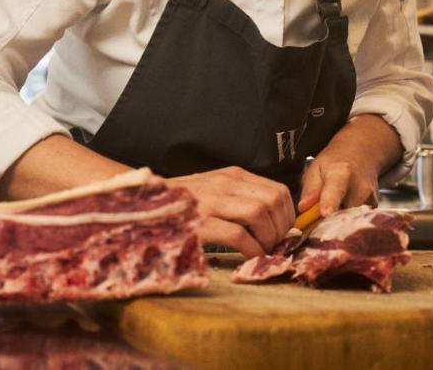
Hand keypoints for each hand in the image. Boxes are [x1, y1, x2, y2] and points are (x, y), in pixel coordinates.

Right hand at [164, 167, 294, 258]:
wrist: (144, 206)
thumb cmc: (184, 204)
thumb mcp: (215, 190)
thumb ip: (241, 198)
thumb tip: (274, 221)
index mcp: (233, 176)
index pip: (277, 190)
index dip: (287, 215)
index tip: (283, 232)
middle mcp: (225, 184)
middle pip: (272, 201)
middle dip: (280, 228)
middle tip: (274, 246)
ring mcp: (212, 201)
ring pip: (259, 214)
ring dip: (267, 239)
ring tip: (262, 251)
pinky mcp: (200, 222)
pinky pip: (239, 236)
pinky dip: (251, 250)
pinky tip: (248, 257)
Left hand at [298, 115, 400, 217]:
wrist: (362, 155)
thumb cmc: (335, 162)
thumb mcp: (316, 168)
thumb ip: (310, 189)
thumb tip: (303, 208)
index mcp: (341, 173)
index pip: (336, 191)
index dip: (330, 203)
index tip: (325, 213)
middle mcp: (360, 188)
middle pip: (342, 215)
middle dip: (326, 223)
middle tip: (315, 220)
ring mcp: (370, 199)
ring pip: (349, 222)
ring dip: (336, 223)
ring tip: (331, 209)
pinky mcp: (375, 209)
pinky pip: (355, 222)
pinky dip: (346, 221)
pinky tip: (342, 209)